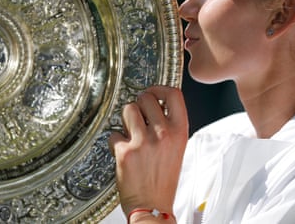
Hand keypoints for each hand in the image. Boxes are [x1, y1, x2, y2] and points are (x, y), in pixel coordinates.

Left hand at [109, 86, 187, 220]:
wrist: (152, 206)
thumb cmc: (163, 179)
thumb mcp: (177, 148)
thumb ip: (168, 125)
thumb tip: (155, 104)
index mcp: (180, 132)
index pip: (174, 94)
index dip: (159, 89)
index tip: (152, 92)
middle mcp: (164, 134)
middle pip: (146, 97)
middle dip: (139, 105)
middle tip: (137, 118)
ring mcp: (144, 141)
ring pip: (128, 109)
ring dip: (125, 120)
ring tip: (129, 134)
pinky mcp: (125, 151)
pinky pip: (114, 133)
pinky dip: (115, 142)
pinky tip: (122, 152)